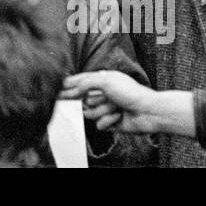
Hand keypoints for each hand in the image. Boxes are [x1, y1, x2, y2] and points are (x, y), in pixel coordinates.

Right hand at [61, 71, 191, 135]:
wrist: (148, 111)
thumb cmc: (129, 93)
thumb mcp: (105, 80)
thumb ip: (85, 82)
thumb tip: (72, 88)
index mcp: (103, 80)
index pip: (81, 81)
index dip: (69, 85)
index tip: (57, 89)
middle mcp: (104, 94)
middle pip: (83, 100)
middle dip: (92, 100)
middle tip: (97, 98)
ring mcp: (107, 108)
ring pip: (90, 114)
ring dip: (102, 110)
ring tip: (116, 107)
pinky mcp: (111, 122)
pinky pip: (99, 125)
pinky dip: (109, 120)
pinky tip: (119, 117)